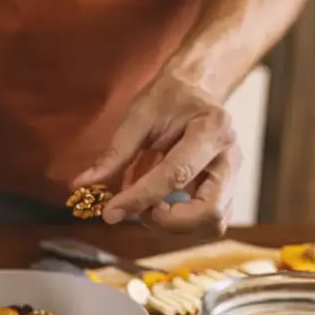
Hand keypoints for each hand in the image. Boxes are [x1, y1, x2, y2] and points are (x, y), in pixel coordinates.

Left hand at [72, 74, 239, 234]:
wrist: (198, 90)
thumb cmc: (169, 98)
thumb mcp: (139, 115)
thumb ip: (115, 152)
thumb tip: (82, 184)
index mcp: (211, 129)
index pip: (176, 175)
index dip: (141, 198)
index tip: (110, 212)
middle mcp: (230, 158)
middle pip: (209, 212)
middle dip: (168, 221)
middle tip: (141, 209)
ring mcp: (233, 178)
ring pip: (212, 224)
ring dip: (174, 225)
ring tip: (150, 204)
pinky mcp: (227, 193)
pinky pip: (208, 224)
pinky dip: (181, 223)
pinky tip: (163, 205)